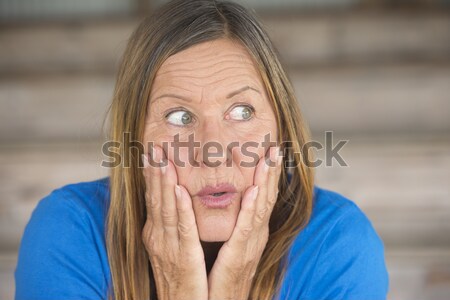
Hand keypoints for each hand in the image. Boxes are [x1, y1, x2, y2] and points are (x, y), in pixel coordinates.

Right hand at [141, 145, 207, 299]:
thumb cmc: (180, 279)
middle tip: (153, 146)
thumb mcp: (172, 249)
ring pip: (165, 208)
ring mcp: (167, 246)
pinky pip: (183, 228)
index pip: (153, 199)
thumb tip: (175, 203)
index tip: (152, 152)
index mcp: (156, 234)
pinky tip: (178, 189)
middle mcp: (158, 237)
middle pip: (155, 198)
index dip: (152, 175)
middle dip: (153, 171)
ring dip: (162, 181)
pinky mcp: (183, 256)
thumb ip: (173, 226)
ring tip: (161, 157)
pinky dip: (179, 207)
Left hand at [208, 146, 281, 299]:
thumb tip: (233, 202)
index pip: (263, 196)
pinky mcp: (239, 256)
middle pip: (267, 196)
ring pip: (262, 207)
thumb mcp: (230, 245)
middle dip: (272, 171)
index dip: (268, 173)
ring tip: (271, 157)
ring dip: (267, 180)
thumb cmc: (222, 276)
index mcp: (252, 231)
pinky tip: (255, 189)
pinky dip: (252, 207)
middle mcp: (256, 235)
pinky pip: (245, 228)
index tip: (270, 150)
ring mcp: (251, 245)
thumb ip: (233, 224)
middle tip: (276, 146)